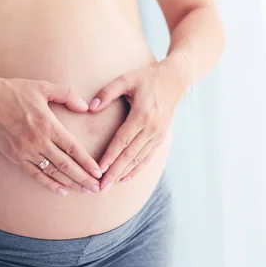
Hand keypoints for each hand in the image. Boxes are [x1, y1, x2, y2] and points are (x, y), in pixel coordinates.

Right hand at [0, 77, 102, 195]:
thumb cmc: (16, 91)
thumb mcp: (44, 87)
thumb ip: (67, 95)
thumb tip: (85, 107)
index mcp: (49, 125)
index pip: (73, 148)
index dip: (87, 162)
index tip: (99, 172)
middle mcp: (39, 141)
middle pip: (66, 165)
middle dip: (83, 178)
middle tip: (97, 188)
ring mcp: (26, 151)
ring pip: (53, 172)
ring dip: (70, 183)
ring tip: (84, 190)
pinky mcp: (15, 157)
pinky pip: (35, 174)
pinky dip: (49, 184)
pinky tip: (61, 190)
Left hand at [88, 60, 182, 190]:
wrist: (175, 80)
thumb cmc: (147, 78)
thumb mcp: (126, 79)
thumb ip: (107, 92)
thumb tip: (90, 107)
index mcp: (142, 115)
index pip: (122, 141)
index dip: (110, 157)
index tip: (98, 170)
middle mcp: (152, 128)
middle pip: (130, 155)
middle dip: (114, 173)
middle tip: (100, 188)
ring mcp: (158, 135)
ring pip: (139, 159)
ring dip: (124, 174)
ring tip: (109, 186)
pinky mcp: (161, 137)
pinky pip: (148, 157)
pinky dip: (137, 169)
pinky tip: (125, 178)